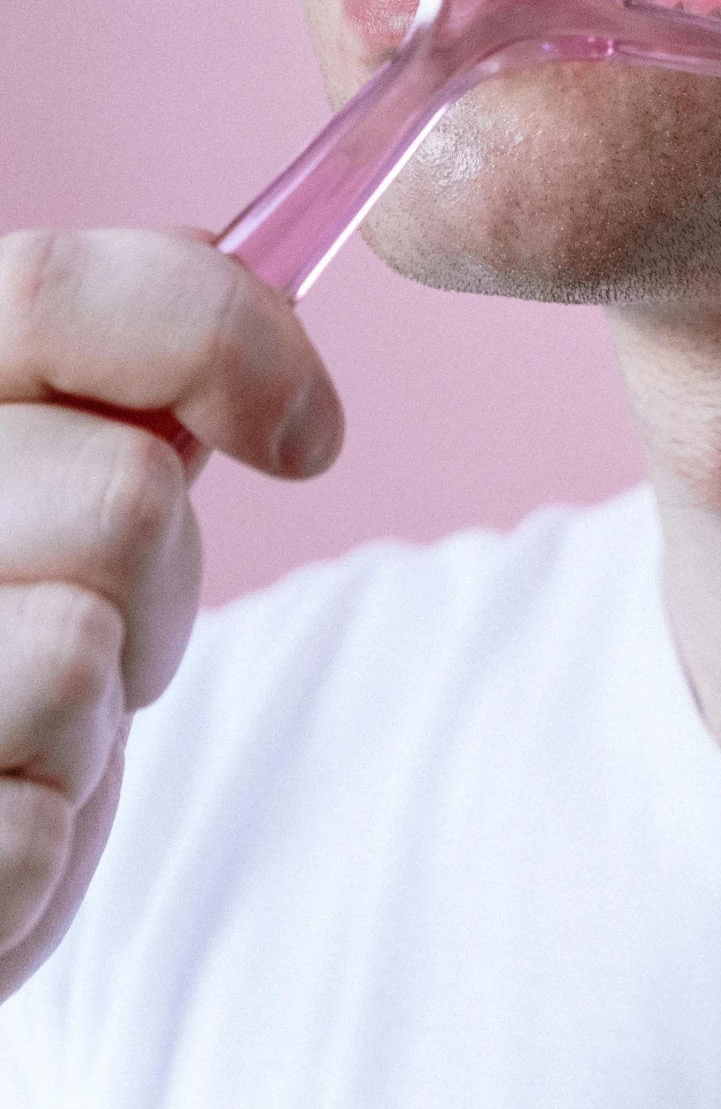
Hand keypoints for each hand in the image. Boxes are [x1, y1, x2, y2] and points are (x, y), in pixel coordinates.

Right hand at [0, 228, 341, 996]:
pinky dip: (46, 838)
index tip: (304, 428)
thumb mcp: (45, 463)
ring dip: (96, 707)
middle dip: (160, 572)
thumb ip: (121, 371)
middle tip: (95, 615)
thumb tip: (262, 271)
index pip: (49, 288)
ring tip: (23, 713)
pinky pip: (39, 827)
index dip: (216, 335)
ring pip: (86, 655)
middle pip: (125, 494)